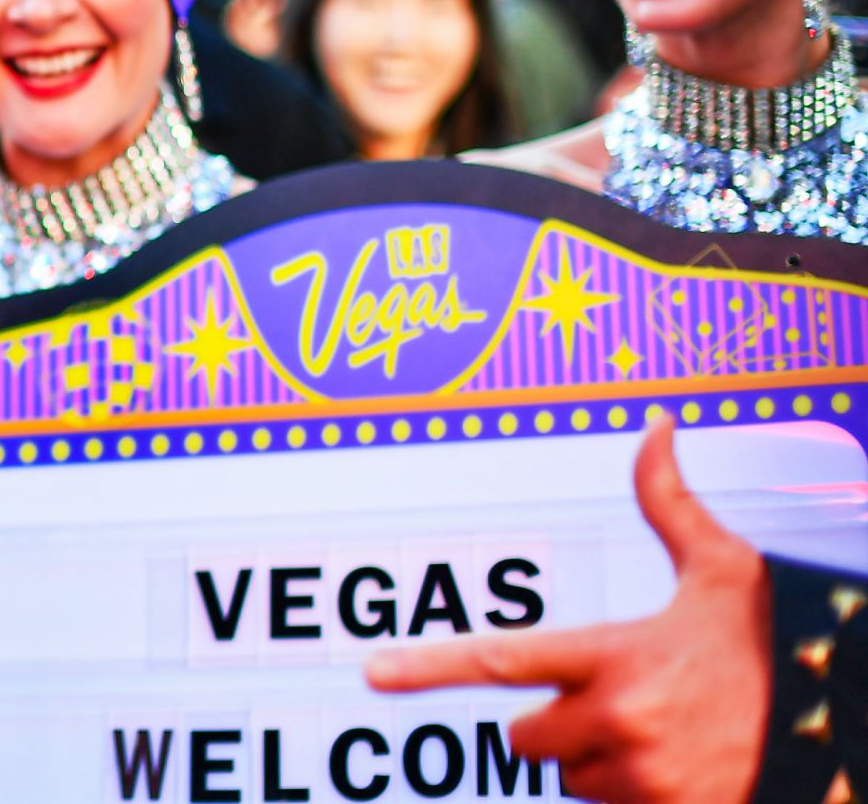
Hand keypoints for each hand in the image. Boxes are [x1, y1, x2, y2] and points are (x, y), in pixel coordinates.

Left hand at [365, 411, 768, 801]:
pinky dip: (632, 793)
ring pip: (570, 778)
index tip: (373, 673)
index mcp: (618, 655)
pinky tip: (677, 767)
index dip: (429, 667)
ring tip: (663, 733)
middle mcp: (619, 721)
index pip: (502, 659)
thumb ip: (668, 504)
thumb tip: (656, 426)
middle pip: (525, 737)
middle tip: (619, 701)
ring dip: (598, 760)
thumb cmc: (774, 643)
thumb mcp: (722, 571)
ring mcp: (642, 780)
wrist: (842, 725)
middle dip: (555, 723)